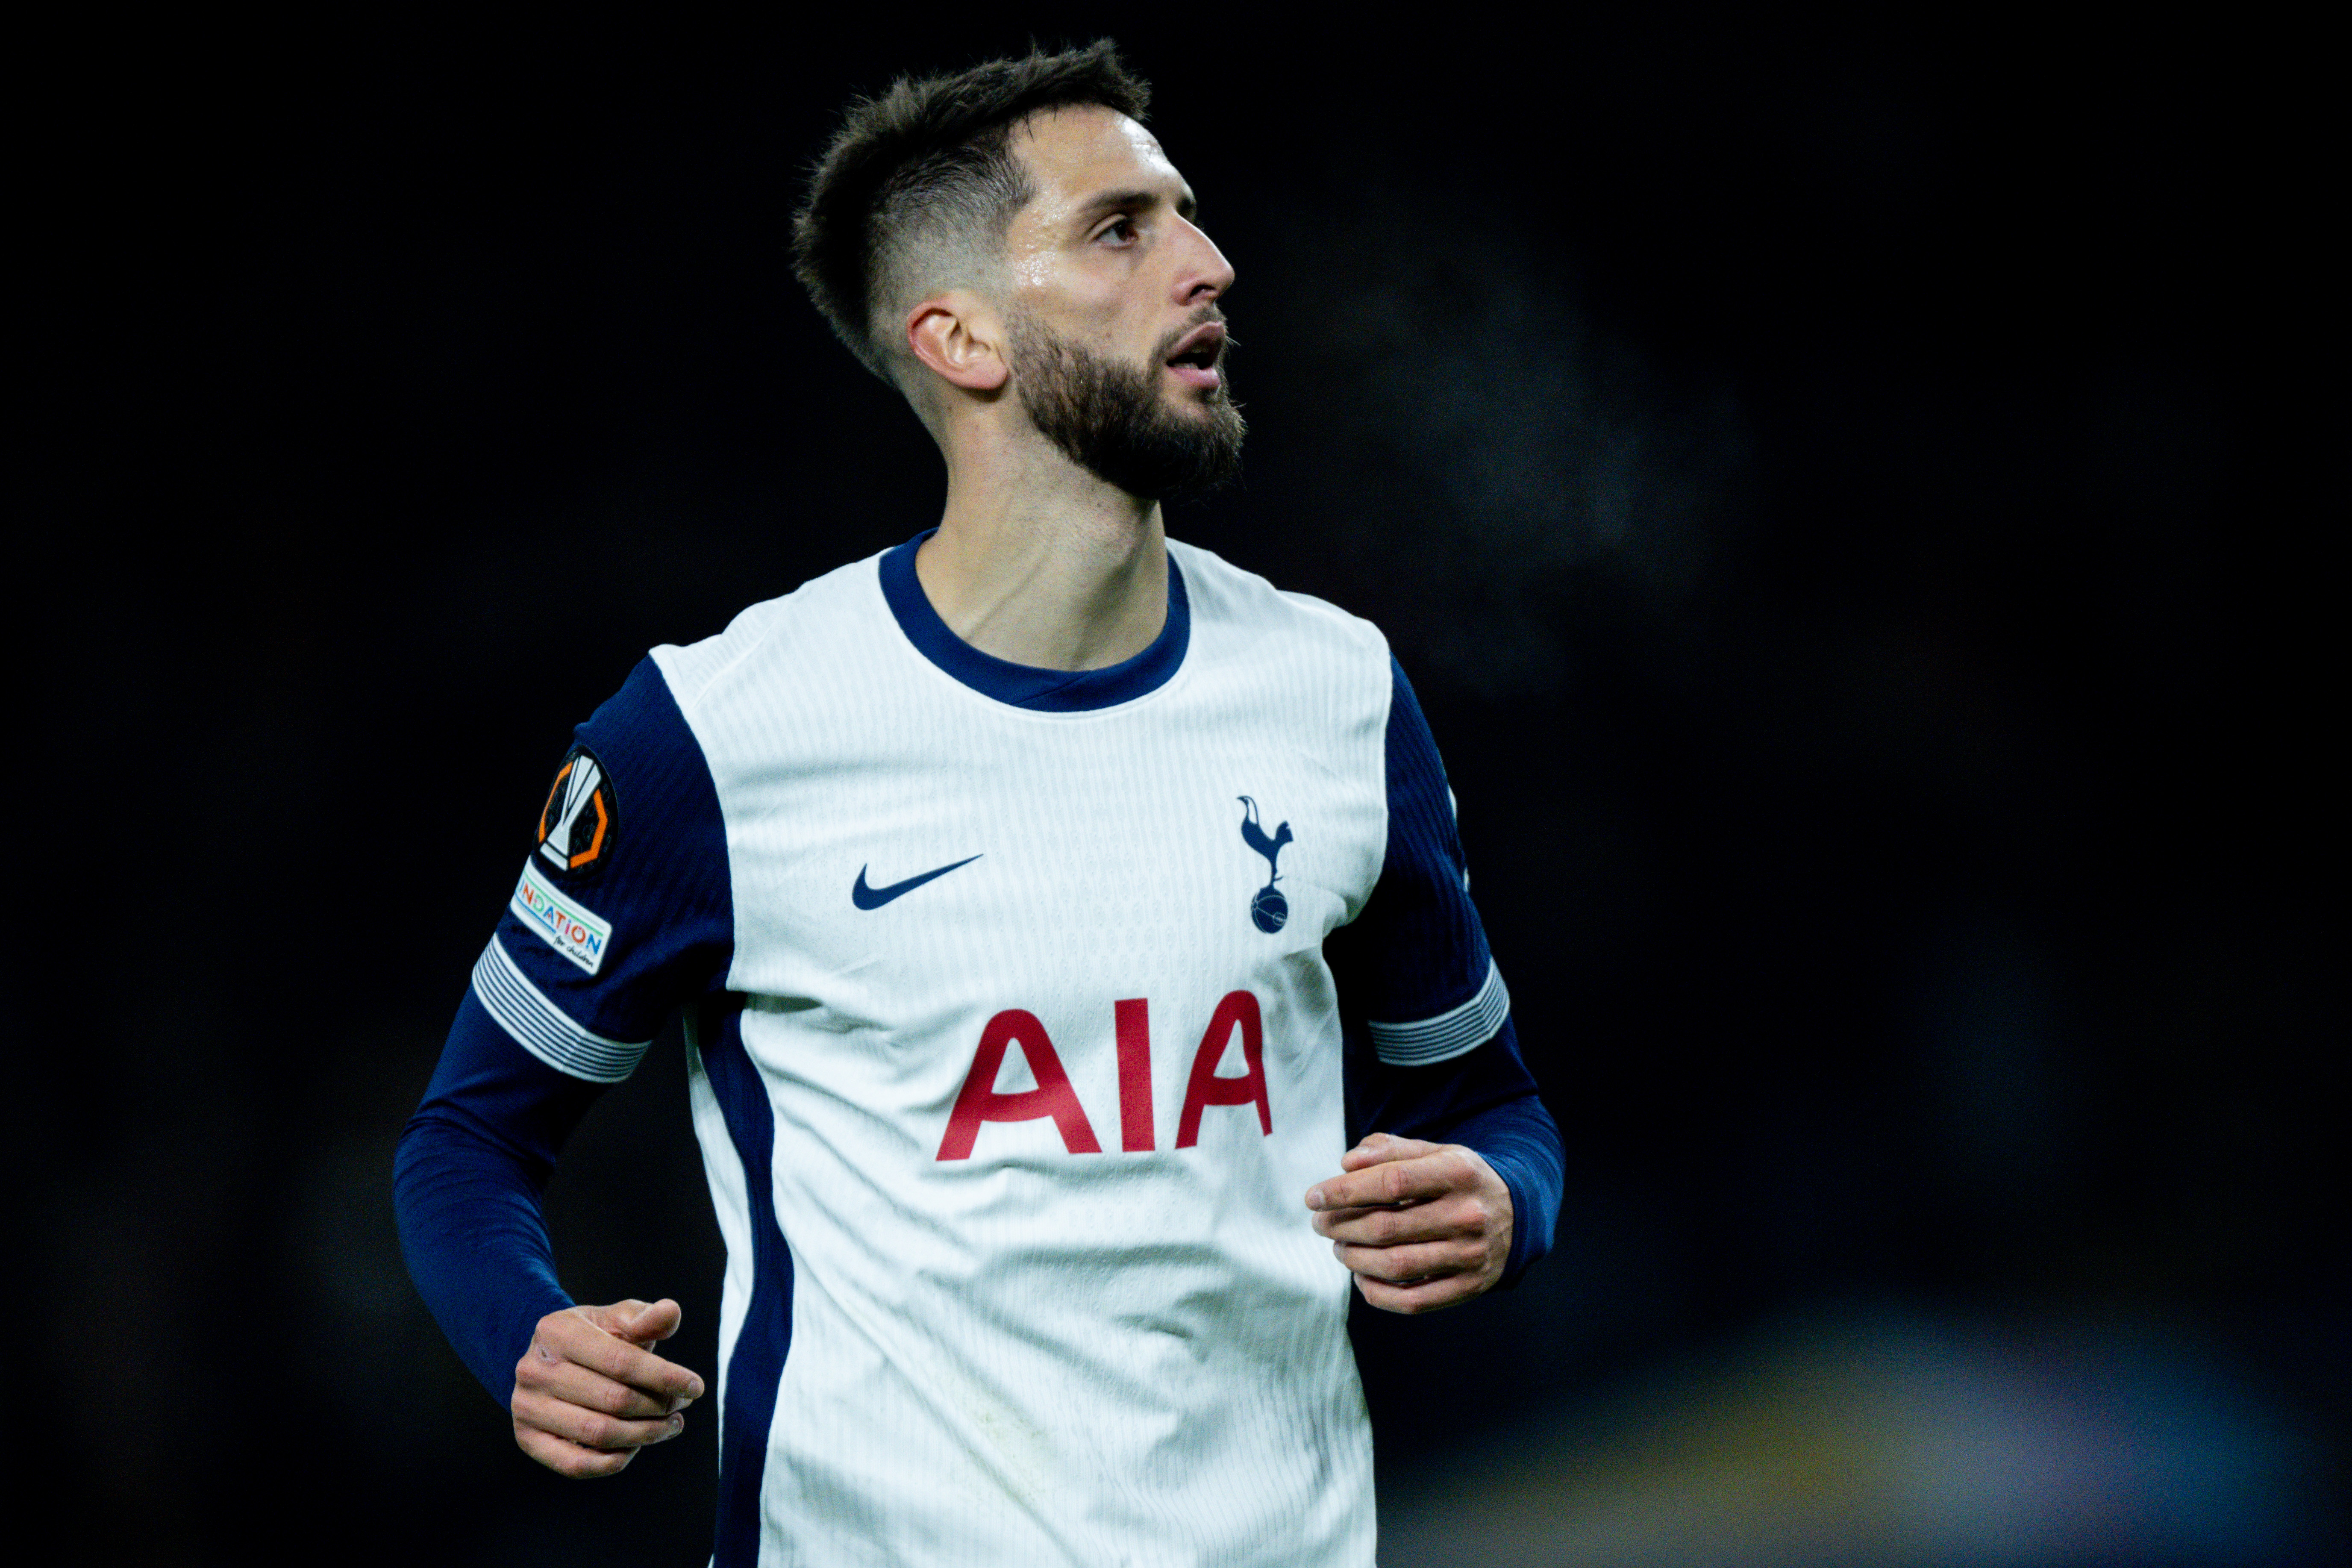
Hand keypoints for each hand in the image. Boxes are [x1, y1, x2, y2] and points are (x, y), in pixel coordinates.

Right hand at [511, 1298, 706, 1477]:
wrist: (550, 1359)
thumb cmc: (594, 1337)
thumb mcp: (617, 1319)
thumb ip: (646, 1317)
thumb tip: (671, 1312)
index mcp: (556, 1331)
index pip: (621, 1361)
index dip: (664, 1377)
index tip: (695, 1386)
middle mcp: (534, 1370)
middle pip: (613, 1399)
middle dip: (658, 1405)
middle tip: (682, 1404)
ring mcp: (526, 1407)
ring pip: (599, 1433)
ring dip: (645, 1434)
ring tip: (670, 1425)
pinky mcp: (527, 1439)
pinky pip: (576, 1464)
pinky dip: (613, 1461)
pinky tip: (638, 1446)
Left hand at [1305, 1133, 1512, 1313]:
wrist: (1517, 1214)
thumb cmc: (1460, 1180)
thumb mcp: (1435, 1152)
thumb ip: (1390, 1150)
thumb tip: (1347, 1164)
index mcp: (1458, 1173)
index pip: (1391, 1182)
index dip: (1344, 1191)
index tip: (1314, 1197)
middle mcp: (1467, 1215)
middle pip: (1387, 1227)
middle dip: (1341, 1226)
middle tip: (1320, 1223)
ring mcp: (1470, 1255)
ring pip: (1396, 1265)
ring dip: (1354, 1258)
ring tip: (1339, 1247)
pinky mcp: (1469, 1286)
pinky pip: (1413, 1300)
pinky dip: (1377, 1293)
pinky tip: (1361, 1277)